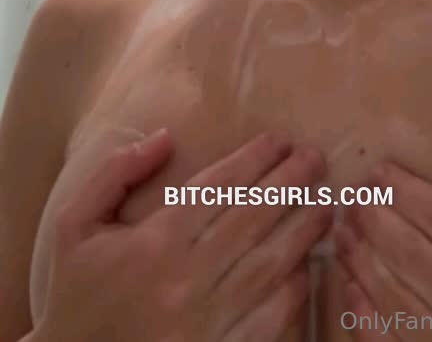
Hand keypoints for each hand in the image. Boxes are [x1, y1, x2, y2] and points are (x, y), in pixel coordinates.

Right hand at [37, 128, 331, 341]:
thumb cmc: (75, 293)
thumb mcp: (75, 225)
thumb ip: (115, 173)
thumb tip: (165, 138)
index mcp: (153, 243)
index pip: (218, 189)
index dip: (253, 159)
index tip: (280, 139)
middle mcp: (184, 279)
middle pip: (252, 221)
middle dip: (290, 184)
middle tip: (316, 159)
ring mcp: (204, 322)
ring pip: (267, 268)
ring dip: (301, 233)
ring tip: (327, 206)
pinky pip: (265, 323)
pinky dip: (290, 296)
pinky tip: (306, 271)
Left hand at [333, 130, 431, 339]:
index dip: (408, 192)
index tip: (382, 170)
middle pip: (411, 254)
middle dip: (376, 217)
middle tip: (354, 192)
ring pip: (393, 295)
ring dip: (360, 258)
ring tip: (342, 227)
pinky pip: (390, 340)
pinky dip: (363, 312)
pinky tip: (348, 284)